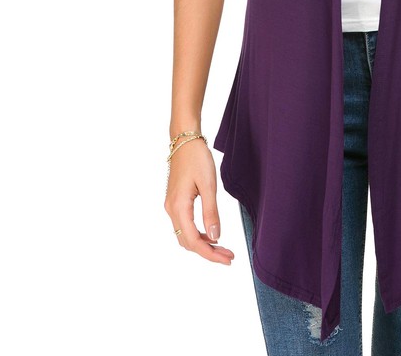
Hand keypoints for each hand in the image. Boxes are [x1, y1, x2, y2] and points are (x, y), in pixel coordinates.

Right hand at [164, 137, 234, 264]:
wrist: (184, 140)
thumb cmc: (197, 158)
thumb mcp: (208, 185)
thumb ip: (211, 212)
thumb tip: (215, 237)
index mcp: (179, 207)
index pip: (193, 241)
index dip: (210, 254)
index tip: (227, 259)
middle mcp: (171, 210)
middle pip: (187, 242)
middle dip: (208, 252)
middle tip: (228, 256)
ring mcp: (172, 206)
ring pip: (185, 235)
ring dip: (203, 244)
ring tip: (223, 248)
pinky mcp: (175, 202)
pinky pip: (184, 225)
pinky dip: (198, 234)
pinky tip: (211, 234)